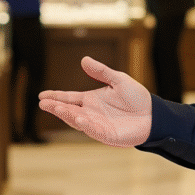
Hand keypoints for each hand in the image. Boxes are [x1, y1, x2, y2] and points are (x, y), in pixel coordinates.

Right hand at [39, 56, 153, 146]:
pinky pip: (94, 130)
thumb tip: (84, 60)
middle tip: (43, 103)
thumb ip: (101, 72)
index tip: (41, 95)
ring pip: (78, 121)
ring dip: (67, 115)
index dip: (56, 97)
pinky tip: (80, 118)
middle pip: (69, 110)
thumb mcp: (118, 80)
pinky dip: (86, 125)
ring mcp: (98, 125)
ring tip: (56, 108)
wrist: (153, 114)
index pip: (69, 98)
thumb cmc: (137, 98)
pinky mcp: (108, 135)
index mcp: (91, 100)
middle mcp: (91, 113)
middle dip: (56, 107)